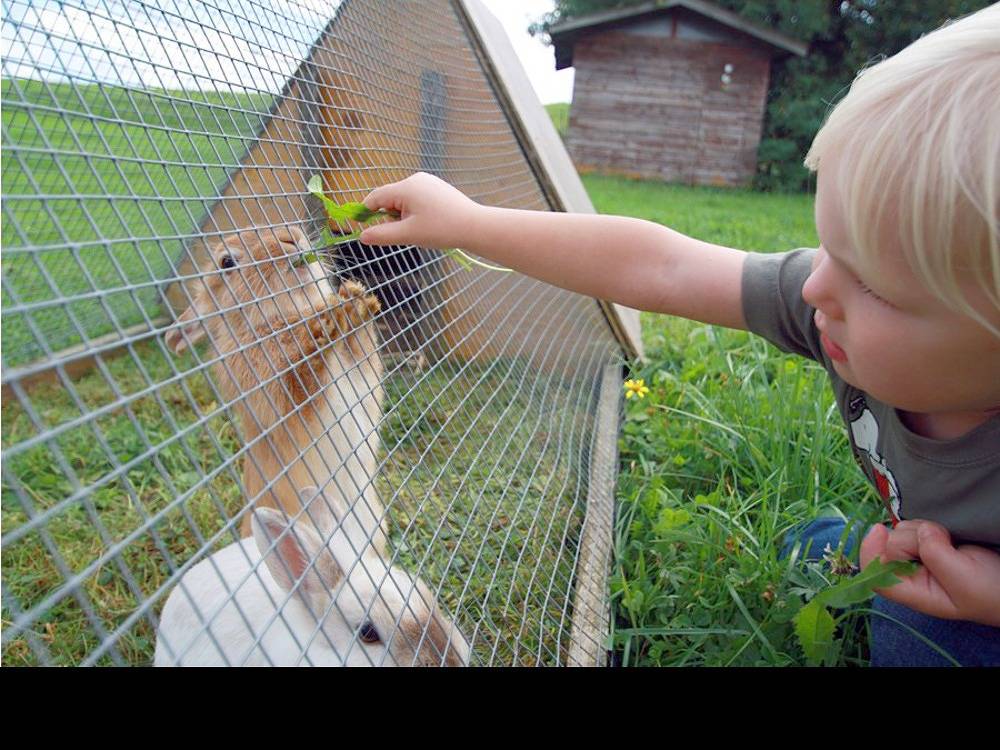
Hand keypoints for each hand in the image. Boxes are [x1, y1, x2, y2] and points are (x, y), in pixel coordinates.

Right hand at [360, 172, 481, 248]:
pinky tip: (429, 223)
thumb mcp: (408, 235)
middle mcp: (415, 179)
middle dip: (390, 216)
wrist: (475, 226)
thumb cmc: (441, 230)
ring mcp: (427, 181)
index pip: (375, 197)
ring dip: (403, 215)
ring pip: (403, 199)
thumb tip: (361, 236)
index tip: (360, 226)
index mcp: (405, 187)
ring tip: (420, 230)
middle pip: (389, 198)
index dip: (365, 212)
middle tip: (404, 234)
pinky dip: (414, 211)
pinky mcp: (437, 187)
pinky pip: (416, 198)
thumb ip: (382, 235)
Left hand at [860, 519, 999, 626]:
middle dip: (914, 538)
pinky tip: (946, 536)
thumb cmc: (989, 590)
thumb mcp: (961, 578)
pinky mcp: (928, 543)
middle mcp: (909, 574)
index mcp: (913, 592)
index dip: (870, 552)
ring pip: (902, 531)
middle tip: (944, 546)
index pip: (875, 575)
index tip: (879, 530)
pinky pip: (916, 525)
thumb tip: (921, 530)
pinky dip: (930, 525)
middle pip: (890, 544)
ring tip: (949, 543)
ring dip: (924, 530)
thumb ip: (935, 554)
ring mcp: (917, 557)